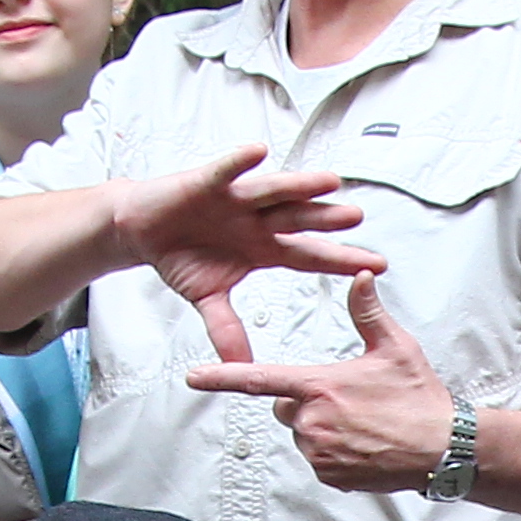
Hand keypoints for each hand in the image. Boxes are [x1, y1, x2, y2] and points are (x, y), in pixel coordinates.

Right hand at [110, 148, 379, 364]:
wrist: (142, 231)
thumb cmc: (181, 257)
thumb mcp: (207, 298)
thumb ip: (226, 329)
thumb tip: (241, 367)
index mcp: (264, 248)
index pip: (310, 256)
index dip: (341, 260)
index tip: (378, 266)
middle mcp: (258, 220)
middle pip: (299, 220)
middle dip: (327, 220)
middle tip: (357, 218)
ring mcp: (236, 198)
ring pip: (273, 192)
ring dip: (299, 186)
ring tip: (329, 182)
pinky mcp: (207, 181)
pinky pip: (227, 170)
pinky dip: (240, 162)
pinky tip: (259, 152)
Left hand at [185, 278, 461, 492]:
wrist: (444, 448)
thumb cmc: (419, 398)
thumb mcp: (395, 348)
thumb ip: (368, 312)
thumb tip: (360, 276)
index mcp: (319, 386)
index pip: (259, 379)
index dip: (222, 376)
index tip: (193, 376)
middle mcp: (312, 421)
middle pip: (287, 407)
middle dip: (307, 401)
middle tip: (348, 399)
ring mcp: (320, 452)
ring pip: (303, 434)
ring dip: (323, 428)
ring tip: (363, 423)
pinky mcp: (330, 475)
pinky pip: (319, 459)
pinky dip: (335, 452)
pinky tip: (365, 444)